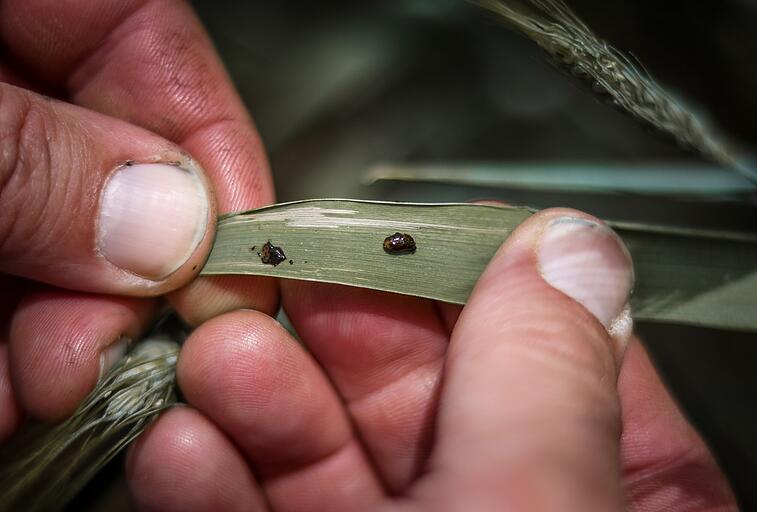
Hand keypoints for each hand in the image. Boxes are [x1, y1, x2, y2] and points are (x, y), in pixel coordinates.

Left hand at [0, 0, 276, 435]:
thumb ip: (35, 162)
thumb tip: (166, 229)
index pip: (148, 36)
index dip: (209, 146)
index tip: (236, 258)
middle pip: (104, 153)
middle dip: (120, 268)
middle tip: (116, 352)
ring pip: (43, 227)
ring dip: (57, 322)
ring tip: (48, 393)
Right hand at [128, 209, 737, 510]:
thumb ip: (552, 384)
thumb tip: (566, 246)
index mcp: (624, 503)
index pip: (550, 356)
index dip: (459, 283)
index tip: (375, 232)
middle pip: (422, 401)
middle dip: (333, 337)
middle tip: (261, 279)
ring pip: (334, 466)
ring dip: (261, 406)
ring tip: (213, 356)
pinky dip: (218, 488)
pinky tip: (185, 450)